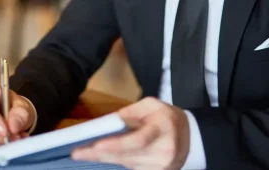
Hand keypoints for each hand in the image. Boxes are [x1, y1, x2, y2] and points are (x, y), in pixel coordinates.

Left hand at [71, 97, 189, 169]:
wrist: (191, 137)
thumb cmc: (167, 117)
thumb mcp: (151, 105)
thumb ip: (129, 113)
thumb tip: (107, 123)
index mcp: (163, 130)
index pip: (138, 140)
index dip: (116, 144)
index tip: (96, 145)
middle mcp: (163, 153)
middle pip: (127, 156)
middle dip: (99, 154)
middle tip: (77, 152)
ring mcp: (161, 167)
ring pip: (127, 165)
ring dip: (104, 159)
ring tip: (84, 154)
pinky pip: (131, 169)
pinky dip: (115, 163)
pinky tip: (101, 157)